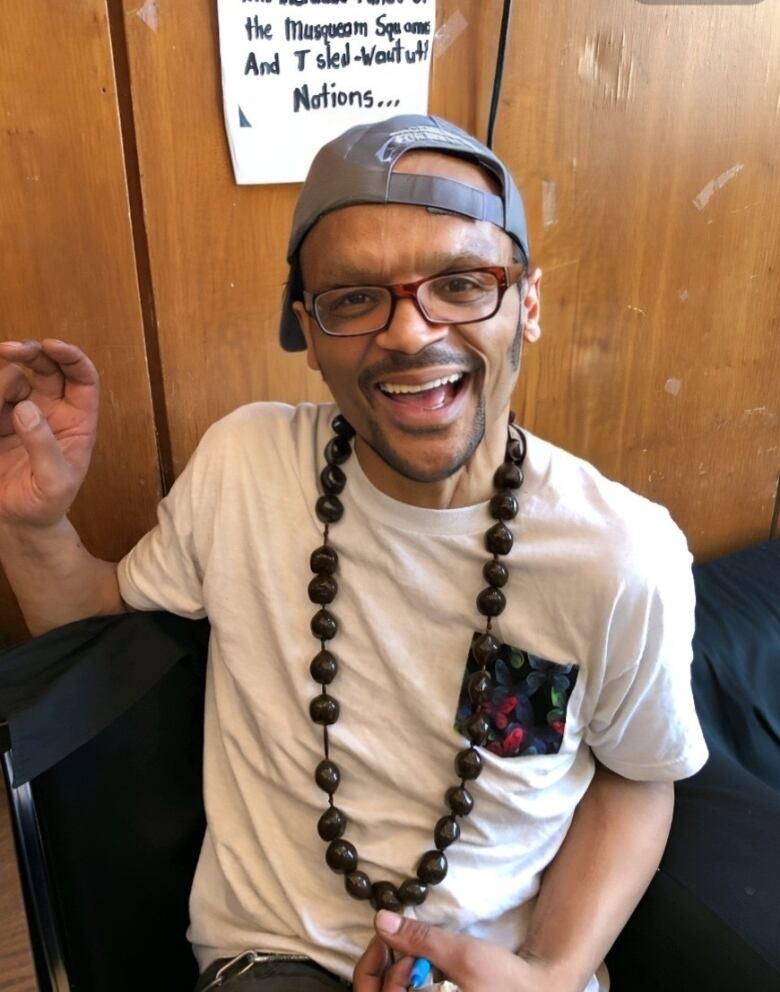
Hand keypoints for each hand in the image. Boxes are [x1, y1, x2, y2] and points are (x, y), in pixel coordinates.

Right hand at [0, 339, 98, 527]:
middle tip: (9, 349)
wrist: (17, 522)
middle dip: (30, 352)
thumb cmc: (46, 504)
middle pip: (46, 367)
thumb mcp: (54, 482)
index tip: (50, 346)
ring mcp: (24, 413)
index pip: (82, 378)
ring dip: (1, 381)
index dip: (71, 356)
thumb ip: (43, 447)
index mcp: (78, 421)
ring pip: (13, 379)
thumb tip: (25, 408)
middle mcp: (53, 410)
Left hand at [353, 911, 567, 991]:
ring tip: (410, 955)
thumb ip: (421, 940)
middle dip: (381, 971)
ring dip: (391, 977)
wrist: (534, 991)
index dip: (378, 966)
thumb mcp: (461, 955)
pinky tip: (416, 966)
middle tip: (394, 944)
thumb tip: (383, 921)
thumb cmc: (502, 980)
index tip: (395, 940)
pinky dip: (404, 983)